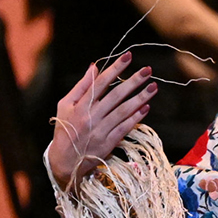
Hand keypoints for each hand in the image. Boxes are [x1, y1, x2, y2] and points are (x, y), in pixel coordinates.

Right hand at [47, 52, 156, 187]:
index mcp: (81, 105)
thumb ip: (81, 86)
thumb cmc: (65, 128)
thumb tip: (94, 67)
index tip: (128, 57)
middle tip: (148, 70)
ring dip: (140, 98)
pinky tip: (146, 107)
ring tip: (153, 87)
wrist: (64, 160)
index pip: (101, 83)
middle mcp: (91, 116)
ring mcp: (101, 130)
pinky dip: (135, 118)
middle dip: (133, 81)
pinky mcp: (108, 143)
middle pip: (116, 95)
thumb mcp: (65, 105)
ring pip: (123, 111)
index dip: (115, 69)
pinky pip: (124, 128)